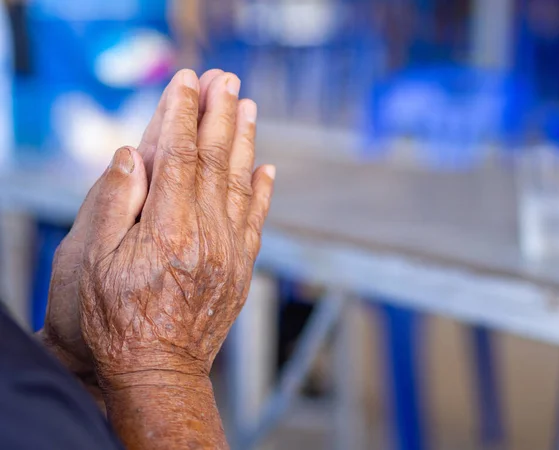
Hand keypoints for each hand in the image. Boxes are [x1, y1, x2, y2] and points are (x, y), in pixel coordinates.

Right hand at [80, 69, 273, 385]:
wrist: (156, 372)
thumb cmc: (114, 322)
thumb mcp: (93, 262)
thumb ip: (114, 203)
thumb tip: (131, 154)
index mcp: (167, 227)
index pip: (177, 154)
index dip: (181, 113)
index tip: (187, 81)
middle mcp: (206, 233)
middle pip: (214, 160)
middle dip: (219, 114)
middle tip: (226, 80)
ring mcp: (230, 252)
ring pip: (240, 183)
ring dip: (244, 141)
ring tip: (248, 107)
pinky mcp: (241, 270)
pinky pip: (256, 220)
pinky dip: (262, 191)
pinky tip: (267, 168)